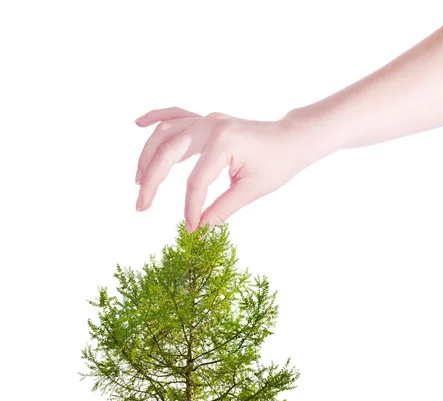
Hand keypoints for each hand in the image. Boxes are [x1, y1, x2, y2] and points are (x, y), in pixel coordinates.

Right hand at [134, 107, 331, 231]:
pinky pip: (176, 115)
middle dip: (151, 181)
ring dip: (147, 156)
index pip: (195, 181)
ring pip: (166, 133)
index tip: (190, 228)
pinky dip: (156, 118)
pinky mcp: (207, 120)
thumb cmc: (277, 163)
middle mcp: (210, 126)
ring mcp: (207, 119)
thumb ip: (222, 208)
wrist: (291, 139)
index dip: (190, 208)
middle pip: (168, 152)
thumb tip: (199, 227)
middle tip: (141, 206)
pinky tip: (138, 124)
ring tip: (138, 181)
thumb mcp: (252, 190)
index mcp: (223, 142)